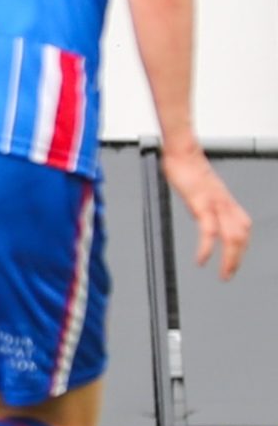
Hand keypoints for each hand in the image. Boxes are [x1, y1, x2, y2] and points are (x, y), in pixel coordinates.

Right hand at [163, 146, 252, 279]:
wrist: (182, 151)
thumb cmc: (186, 167)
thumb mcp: (198, 188)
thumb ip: (202, 201)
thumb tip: (199, 210)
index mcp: (225, 201)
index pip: (243, 227)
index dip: (242, 246)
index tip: (233, 261)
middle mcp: (225, 203)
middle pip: (241, 235)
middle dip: (238, 258)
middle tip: (228, 275)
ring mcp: (216, 204)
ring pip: (232, 235)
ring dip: (230, 258)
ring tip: (222, 273)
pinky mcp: (202, 203)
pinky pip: (209, 230)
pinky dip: (207, 248)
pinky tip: (202, 259)